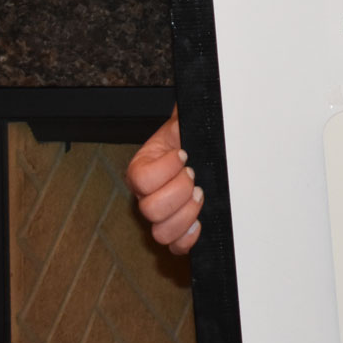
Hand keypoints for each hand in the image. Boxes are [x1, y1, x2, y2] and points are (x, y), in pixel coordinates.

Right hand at [126, 106, 202, 253]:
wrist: (201, 148)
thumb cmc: (192, 134)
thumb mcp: (185, 120)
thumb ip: (182, 113)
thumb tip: (193, 95)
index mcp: (143, 167)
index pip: (140, 179)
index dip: (165, 169)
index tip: (184, 154)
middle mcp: (146, 195)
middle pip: (149, 210)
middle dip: (178, 192)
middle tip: (194, 176)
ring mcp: (161, 214)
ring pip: (160, 232)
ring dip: (184, 215)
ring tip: (200, 195)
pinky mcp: (178, 227)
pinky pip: (174, 247)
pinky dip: (187, 240)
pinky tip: (199, 223)